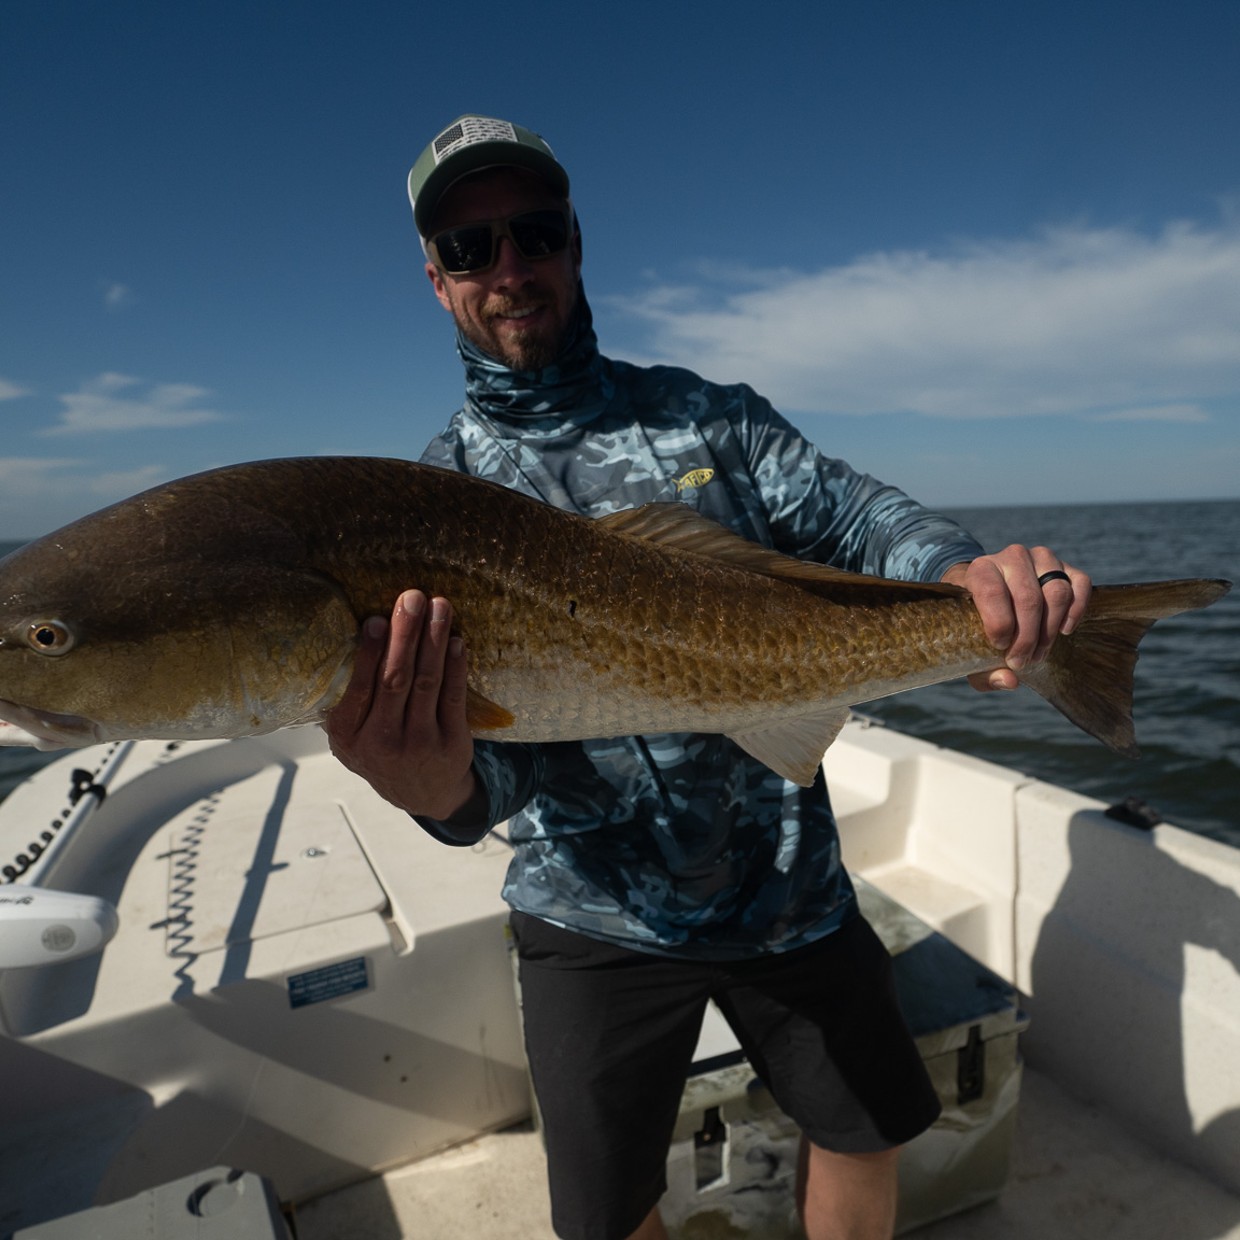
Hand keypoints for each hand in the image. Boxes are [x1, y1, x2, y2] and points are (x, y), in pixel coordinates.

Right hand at [325, 590, 477, 818]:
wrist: (421, 793)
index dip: (368, 653)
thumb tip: (360, 632)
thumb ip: (351, 697)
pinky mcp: (451, 743)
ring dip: (434, 640)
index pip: (358, 689)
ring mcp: (419, 744)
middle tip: (413, 598)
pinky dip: (456, 665)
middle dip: (405, 634)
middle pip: (395, 680)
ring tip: (440, 607)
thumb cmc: (381, 748)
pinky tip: (456, 641)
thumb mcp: (353, 734)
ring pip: (427, 683)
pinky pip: (453, 696)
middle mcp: (381, 742)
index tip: (376, 619)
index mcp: (348, 736)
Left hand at [941, 545, 1091, 691]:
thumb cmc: (979, 625)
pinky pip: (1081, 583)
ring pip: (1057, 592)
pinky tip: (1064, 630)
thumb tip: (1010, 681)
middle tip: (1022, 661)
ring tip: (1039, 652)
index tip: (1000, 647)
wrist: (994, 596)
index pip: (992, 591)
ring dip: (1050, 629)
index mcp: (980, 570)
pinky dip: (1076, 610)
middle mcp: (1012, 557)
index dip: (999, 624)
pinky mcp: (1065, 566)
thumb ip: (984, 671)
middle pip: (1029, 598)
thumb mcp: (971, 648)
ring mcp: (1041, 558)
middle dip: (1028, 637)